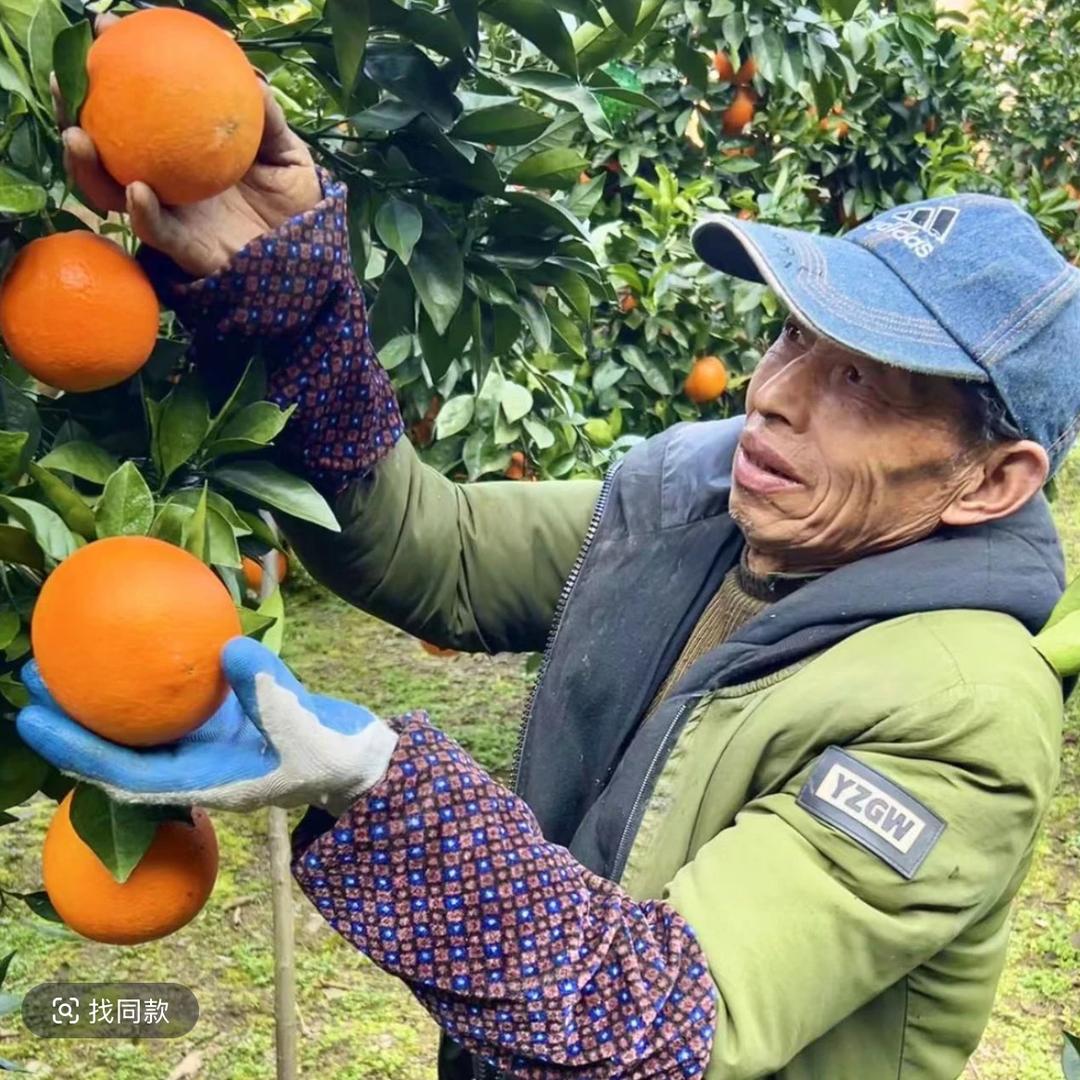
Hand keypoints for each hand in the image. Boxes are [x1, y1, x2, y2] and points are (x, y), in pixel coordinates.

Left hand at [16, 637, 398, 813]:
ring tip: (68, 652)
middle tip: (33, 673)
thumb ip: (271, 694)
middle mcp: (192, 763)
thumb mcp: (307, 730)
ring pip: (141, 720)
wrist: (357, 755)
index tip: (32, 716)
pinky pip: (176, 694)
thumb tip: (229, 647)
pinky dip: (152, 672)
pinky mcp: (223, 715)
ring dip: (103, 693)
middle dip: (71, 718)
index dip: (74, 748)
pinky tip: (143, 635)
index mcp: (201, 782)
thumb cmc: (333, 756)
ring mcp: (205, 739)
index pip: (123, 771)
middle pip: (117, 746)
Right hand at [54, 14, 322, 277]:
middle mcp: (169, 181)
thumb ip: (269, 121)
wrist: (311, 261)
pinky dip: (144, 212)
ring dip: (90, 167)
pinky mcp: (187, 250)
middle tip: (64, 84)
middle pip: (107, 148)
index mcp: (185, 153)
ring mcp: (174, 215)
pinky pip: (157, 231)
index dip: (116, 72)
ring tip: (79, 138)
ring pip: (114, 192)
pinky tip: (136, 190)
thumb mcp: (288, 155)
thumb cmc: (297, 209)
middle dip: (76, 116)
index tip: (104, 32)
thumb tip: (253, 80)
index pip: (139, 110)